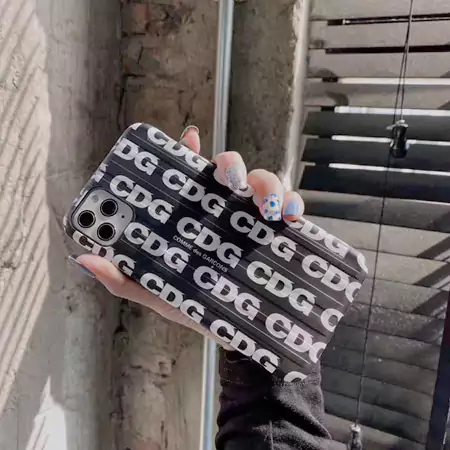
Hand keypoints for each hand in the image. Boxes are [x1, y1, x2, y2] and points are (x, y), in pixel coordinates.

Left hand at [73, 125, 304, 345]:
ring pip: (264, 183)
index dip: (189, 152)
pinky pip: (292, 209)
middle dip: (233, 164)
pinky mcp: (280, 235)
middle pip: (231, 170)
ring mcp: (255, 221)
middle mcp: (226, 213)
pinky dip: (295, 205)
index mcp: (196, 219)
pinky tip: (291, 217)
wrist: (238, 339)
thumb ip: (125, 278)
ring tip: (268, 207)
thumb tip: (85, 257)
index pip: (192, 175)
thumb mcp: (159, 293)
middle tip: (229, 180)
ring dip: (269, 185)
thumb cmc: (196, 311)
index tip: (189, 139)